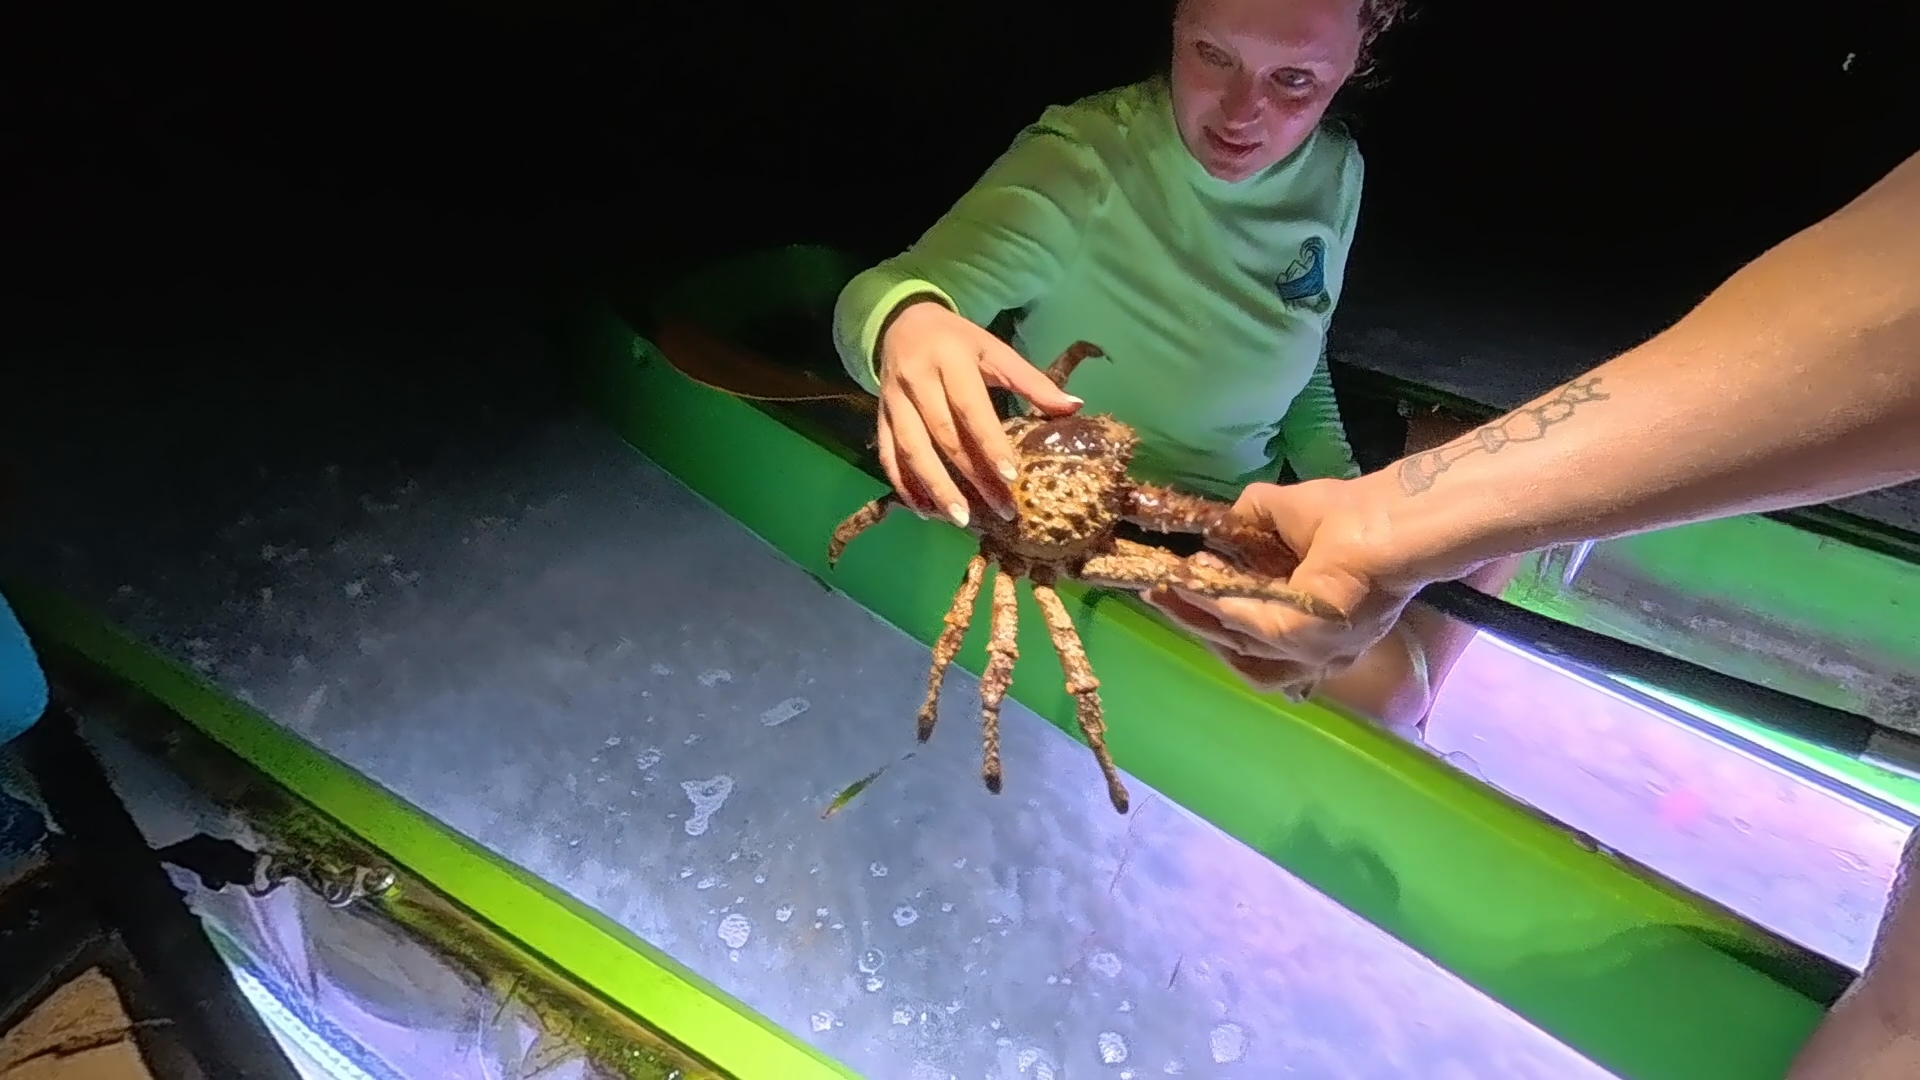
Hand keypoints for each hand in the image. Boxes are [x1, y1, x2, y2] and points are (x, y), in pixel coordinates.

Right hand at [876, 300, 1082, 524]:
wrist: (903, 322)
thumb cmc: (959, 341)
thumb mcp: (995, 350)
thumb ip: (1031, 381)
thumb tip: (1074, 407)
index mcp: (950, 359)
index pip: (970, 407)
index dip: (990, 444)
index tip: (1012, 477)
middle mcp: (917, 380)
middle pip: (944, 435)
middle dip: (971, 476)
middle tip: (1000, 509)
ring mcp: (893, 400)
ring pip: (911, 449)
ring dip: (935, 487)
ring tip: (960, 519)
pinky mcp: (879, 415)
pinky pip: (887, 454)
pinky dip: (904, 484)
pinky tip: (925, 510)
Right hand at [1143, 476, 1427, 694]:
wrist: (1387, 521)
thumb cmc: (1350, 516)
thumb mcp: (1284, 516)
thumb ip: (1247, 524)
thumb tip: (1216, 529)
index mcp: (1312, 627)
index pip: (1253, 637)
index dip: (1208, 615)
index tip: (1168, 587)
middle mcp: (1314, 651)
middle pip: (1239, 651)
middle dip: (1192, 620)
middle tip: (1156, 592)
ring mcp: (1310, 651)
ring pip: (1237, 645)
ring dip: (1195, 616)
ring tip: (1166, 588)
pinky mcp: (1302, 637)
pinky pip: (1245, 625)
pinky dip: (1214, 603)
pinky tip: (1191, 580)